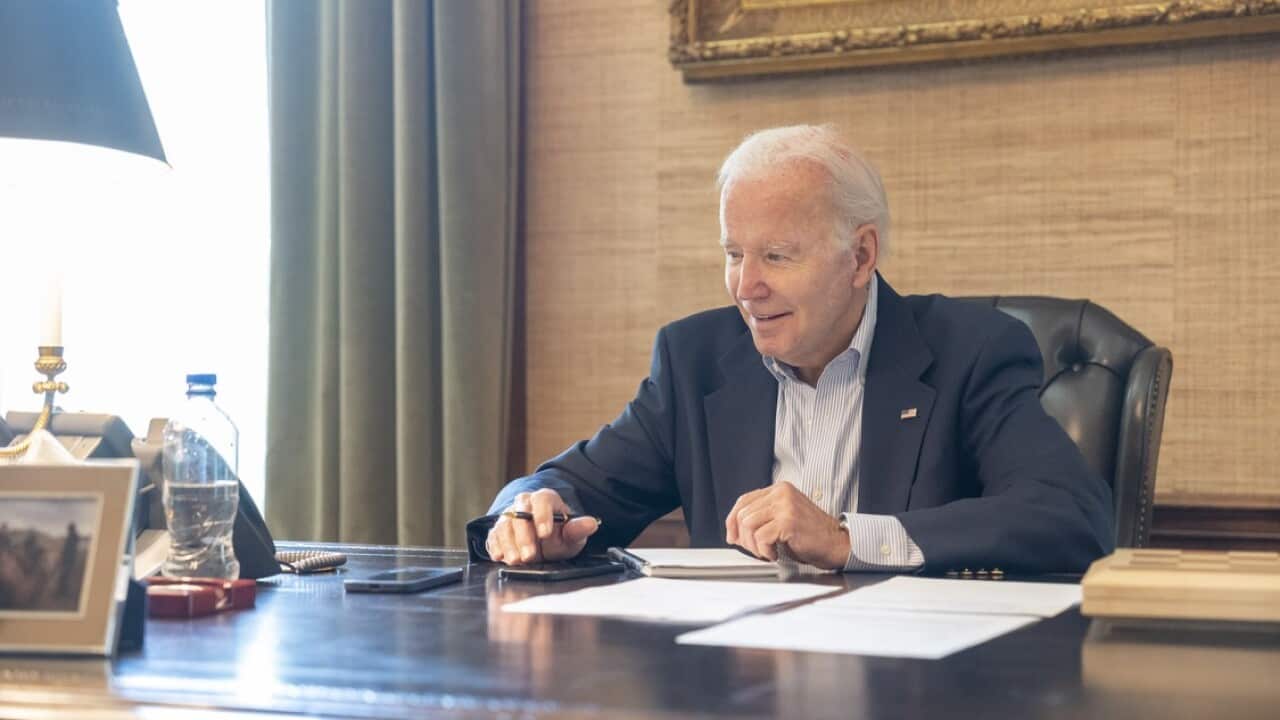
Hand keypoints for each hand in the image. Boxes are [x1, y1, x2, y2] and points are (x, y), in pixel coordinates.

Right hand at [485, 488, 598, 565]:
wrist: (543, 544)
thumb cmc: (559, 537)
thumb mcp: (572, 537)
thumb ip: (578, 530)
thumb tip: (591, 523)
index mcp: (546, 500)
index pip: (542, 500)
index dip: (542, 516)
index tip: (545, 533)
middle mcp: (524, 504)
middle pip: (520, 513)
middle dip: (524, 536)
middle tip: (529, 555)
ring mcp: (509, 516)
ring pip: (504, 525)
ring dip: (508, 544)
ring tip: (515, 560)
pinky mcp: (498, 530)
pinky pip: (493, 535)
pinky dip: (495, 546)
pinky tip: (499, 556)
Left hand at [725, 482, 849, 569]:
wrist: (837, 543)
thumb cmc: (812, 535)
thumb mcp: (784, 518)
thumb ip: (762, 517)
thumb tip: (733, 531)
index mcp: (780, 490)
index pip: (744, 500)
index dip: (732, 520)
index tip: (732, 536)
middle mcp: (781, 493)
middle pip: (743, 513)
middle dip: (743, 537)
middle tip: (755, 549)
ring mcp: (785, 506)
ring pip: (748, 525)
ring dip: (753, 545)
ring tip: (766, 552)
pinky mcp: (788, 521)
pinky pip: (761, 537)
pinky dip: (764, 551)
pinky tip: (775, 554)